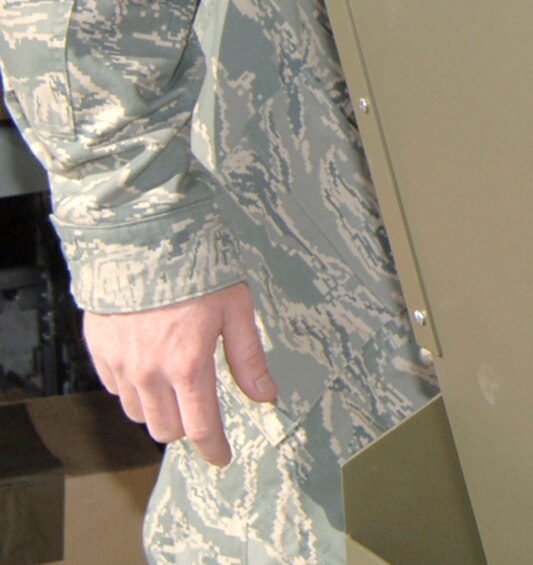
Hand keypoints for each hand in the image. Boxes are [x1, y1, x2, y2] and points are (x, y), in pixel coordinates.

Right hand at [84, 281, 276, 466]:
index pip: (200, 427)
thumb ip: (248, 358)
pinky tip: (150, 366)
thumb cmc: (196, 270)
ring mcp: (121, 364)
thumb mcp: (236, 309)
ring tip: (176, 386)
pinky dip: (134, 388)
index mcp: (188, 365)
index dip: (213, 448)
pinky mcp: (100, 352)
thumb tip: (266, 396)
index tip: (222, 457)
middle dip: (187, 427)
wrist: (143, 241)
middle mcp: (150, 372)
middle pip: (166, 429)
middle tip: (202, 409)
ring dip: (159, 410)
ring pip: (138, 413)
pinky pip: (116, 389)